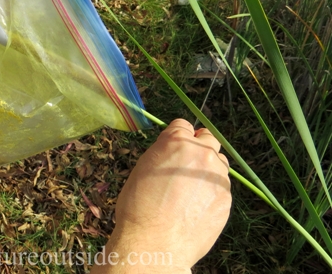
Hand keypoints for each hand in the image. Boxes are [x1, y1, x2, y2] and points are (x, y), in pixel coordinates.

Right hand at [93, 119, 231, 272]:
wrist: (154, 242)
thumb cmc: (139, 206)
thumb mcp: (143, 168)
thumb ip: (163, 153)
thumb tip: (173, 151)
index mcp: (176, 141)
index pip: (184, 125)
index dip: (178, 136)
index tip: (175, 146)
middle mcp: (201, 153)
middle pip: (208, 138)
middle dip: (199, 147)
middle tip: (186, 165)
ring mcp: (217, 176)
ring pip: (219, 163)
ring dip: (208, 169)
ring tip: (190, 190)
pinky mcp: (226, 198)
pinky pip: (221, 187)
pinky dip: (211, 192)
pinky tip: (195, 207)